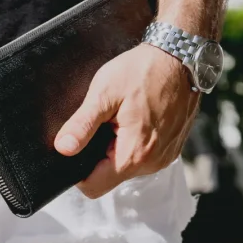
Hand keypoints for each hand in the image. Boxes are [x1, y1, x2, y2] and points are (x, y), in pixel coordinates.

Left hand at [54, 44, 198, 198]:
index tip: (76, 146)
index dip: (77, 171)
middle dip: (97, 154)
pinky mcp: (171, 148)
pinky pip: (143, 156)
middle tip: (101, 122)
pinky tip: (134, 118)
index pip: (94, 186)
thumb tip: (63, 149)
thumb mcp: (104, 94)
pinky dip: (133, 142)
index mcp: (134, 155)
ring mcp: (165, 157)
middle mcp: (153, 163)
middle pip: (109, 176)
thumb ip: (82, 125)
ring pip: (126, 166)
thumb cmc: (143, 71)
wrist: (180, 56)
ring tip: (119, 117)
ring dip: (115, 147)